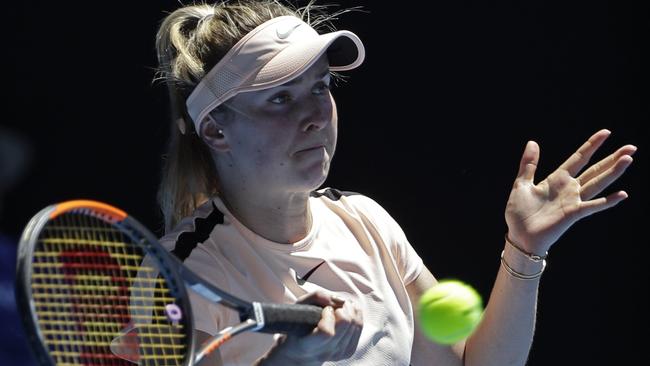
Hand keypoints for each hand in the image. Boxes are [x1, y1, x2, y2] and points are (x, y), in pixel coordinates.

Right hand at [261, 291, 362, 364]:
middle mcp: (324, 352)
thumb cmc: (298, 324)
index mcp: (307, 345)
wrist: (300, 350)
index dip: (329, 315)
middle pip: (345, 324)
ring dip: (350, 310)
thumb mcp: (300, 306)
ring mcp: (338, 354)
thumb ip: (317, 297)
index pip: (327, 332)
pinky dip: (356, 315)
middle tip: (334, 305)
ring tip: (340, 307)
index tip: (324, 310)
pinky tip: (347, 312)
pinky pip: (360, 328)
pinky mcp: (347, 352)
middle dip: (342, 308)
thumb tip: (337, 299)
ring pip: (355, 325)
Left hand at [505, 129, 635, 254]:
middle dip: (612, 158)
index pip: (579, 158)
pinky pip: (593, 206)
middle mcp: (569, 188)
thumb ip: (529, 164)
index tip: (606, 132)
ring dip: (613, 172)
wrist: (519, 236)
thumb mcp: (521, 184)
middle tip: (631, 147)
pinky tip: (622, 194)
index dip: (592, 145)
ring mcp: (573, 201)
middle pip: (595, 170)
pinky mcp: (573, 214)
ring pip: (597, 183)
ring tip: (628, 159)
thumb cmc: (519, 213)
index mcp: (557, 179)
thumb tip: (533, 142)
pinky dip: (607, 201)